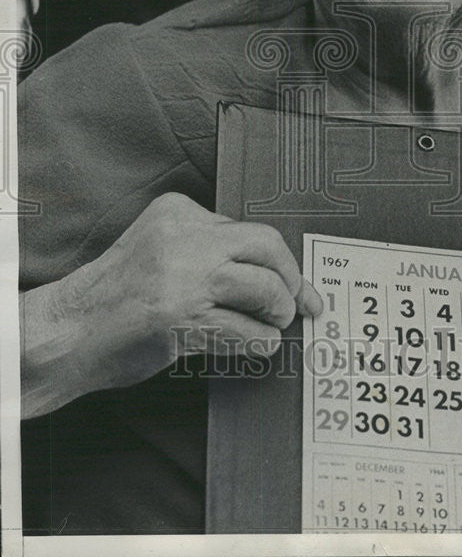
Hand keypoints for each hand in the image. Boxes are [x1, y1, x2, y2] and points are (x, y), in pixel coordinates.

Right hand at [22, 192, 321, 417]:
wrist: (68, 330)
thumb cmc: (117, 293)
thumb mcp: (160, 246)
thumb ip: (207, 248)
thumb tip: (268, 268)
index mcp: (178, 211)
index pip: (246, 229)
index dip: (277, 258)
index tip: (293, 278)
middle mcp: (184, 237)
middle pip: (266, 246)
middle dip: (291, 278)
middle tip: (299, 302)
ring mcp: (184, 278)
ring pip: (263, 288)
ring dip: (278, 312)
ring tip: (274, 324)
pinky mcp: (182, 318)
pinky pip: (245, 330)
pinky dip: (260, 342)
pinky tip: (256, 345)